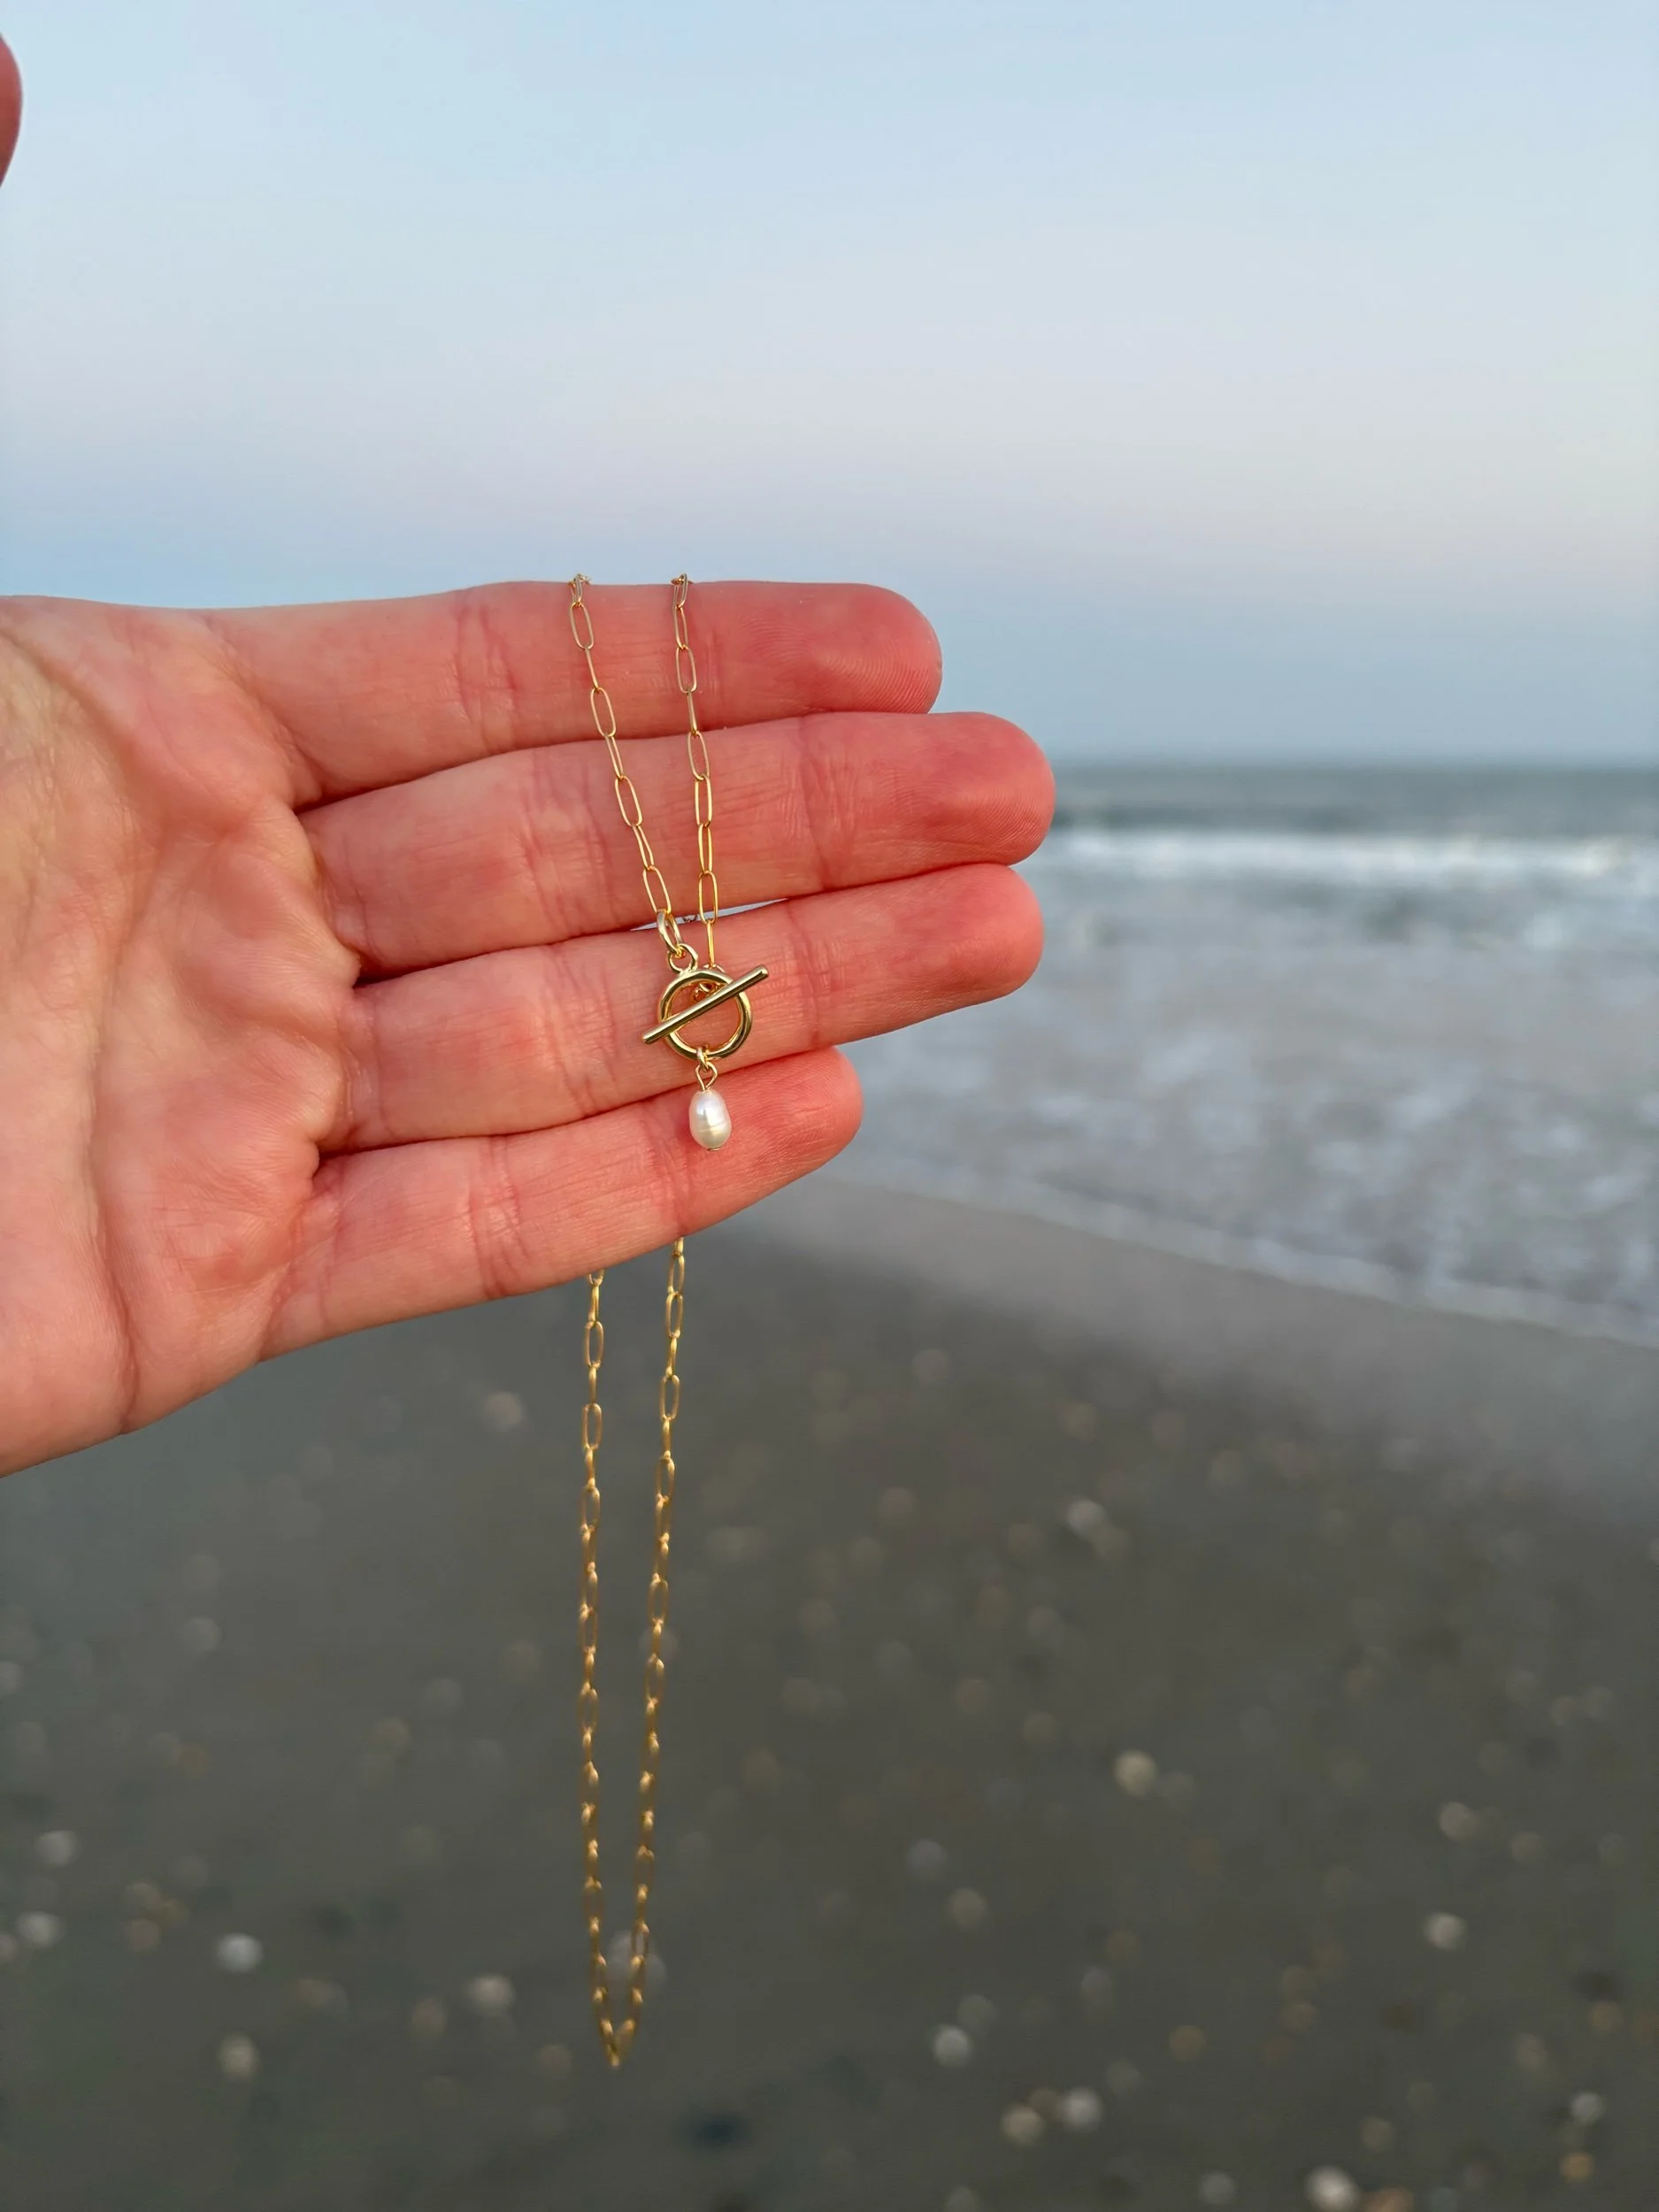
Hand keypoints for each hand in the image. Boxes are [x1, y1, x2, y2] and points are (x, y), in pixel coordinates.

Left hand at [0, 579, 1049, 1472]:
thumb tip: (3, 62)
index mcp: (145, 726)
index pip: (498, 677)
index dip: (705, 663)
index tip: (887, 645)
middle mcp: (224, 911)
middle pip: (584, 860)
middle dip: (813, 823)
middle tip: (1006, 793)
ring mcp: (233, 1106)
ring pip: (571, 1040)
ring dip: (794, 992)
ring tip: (984, 940)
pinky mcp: (209, 1290)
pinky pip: (470, 1230)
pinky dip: (650, 1186)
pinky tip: (811, 1118)